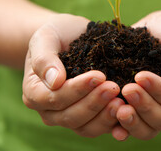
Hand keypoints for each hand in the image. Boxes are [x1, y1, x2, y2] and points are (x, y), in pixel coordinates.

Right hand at [22, 14, 123, 137]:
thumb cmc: (57, 34)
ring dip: (104, 116)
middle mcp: (50, 109)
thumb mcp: (46, 37)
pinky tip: (125, 111)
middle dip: (93, 103)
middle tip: (113, 87)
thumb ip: (44, 58)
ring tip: (122, 102)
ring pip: (85, 126)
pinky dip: (112, 122)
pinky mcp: (88, 114)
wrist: (70, 36)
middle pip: (70, 116)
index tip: (98, 76)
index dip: (76, 90)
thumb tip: (55, 82)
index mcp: (35, 92)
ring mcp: (69, 113)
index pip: (53, 98)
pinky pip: (98, 125)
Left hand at [112, 11, 160, 139]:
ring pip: (149, 128)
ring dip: (133, 121)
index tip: (141, 76)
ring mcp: (159, 110)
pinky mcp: (141, 109)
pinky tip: (113, 127)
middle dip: (145, 106)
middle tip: (128, 89)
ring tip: (117, 108)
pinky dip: (124, 128)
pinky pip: (134, 126)